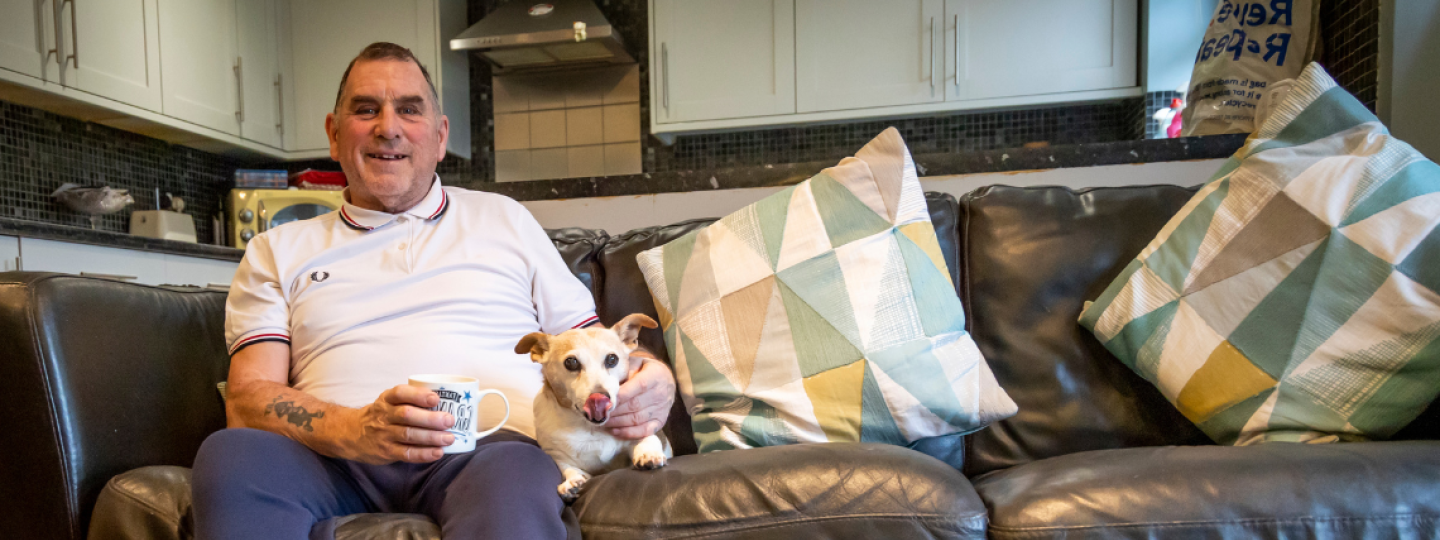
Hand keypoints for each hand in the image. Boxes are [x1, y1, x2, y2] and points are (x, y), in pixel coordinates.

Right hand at [340, 384, 455, 464]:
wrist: (353, 434)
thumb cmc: (383, 415)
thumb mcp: (390, 402)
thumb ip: (412, 400)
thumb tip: (448, 401)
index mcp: (387, 399)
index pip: (400, 393)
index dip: (418, 395)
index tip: (436, 398)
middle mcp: (384, 415)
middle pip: (407, 415)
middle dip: (430, 418)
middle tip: (450, 420)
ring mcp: (384, 434)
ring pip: (408, 435)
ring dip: (431, 437)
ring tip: (449, 438)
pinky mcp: (386, 452)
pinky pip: (406, 453)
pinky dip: (423, 454)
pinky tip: (437, 452)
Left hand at [607, 353, 674, 439]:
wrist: (665, 380)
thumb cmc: (644, 370)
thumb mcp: (635, 363)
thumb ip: (623, 371)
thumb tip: (604, 383)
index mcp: (655, 375)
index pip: (638, 386)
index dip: (621, 395)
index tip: (604, 400)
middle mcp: (661, 393)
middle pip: (635, 405)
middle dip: (614, 410)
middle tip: (597, 412)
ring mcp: (662, 409)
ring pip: (636, 419)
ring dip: (617, 422)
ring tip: (601, 421)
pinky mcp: (660, 421)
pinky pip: (644, 431)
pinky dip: (628, 433)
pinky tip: (614, 431)